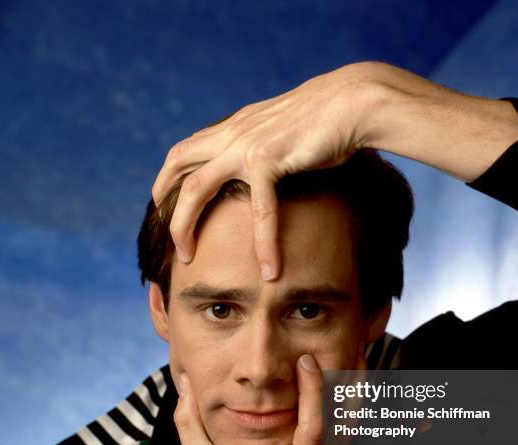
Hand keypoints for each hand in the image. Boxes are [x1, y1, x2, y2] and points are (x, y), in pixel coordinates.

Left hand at [153, 61, 517, 279]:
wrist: (354, 101)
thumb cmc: (327, 121)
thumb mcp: (282, 133)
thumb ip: (264, 149)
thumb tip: (260, 170)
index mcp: (233, 126)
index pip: (186, 150)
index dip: (169, 178)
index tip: (167, 206)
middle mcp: (232, 132)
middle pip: (177, 164)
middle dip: (163, 201)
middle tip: (168, 236)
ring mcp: (246, 144)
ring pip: (196, 188)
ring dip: (184, 225)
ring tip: (185, 257)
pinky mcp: (269, 158)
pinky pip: (259, 209)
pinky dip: (264, 242)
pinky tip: (270, 269)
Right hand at [174, 353, 345, 444]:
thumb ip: (189, 425)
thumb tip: (185, 382)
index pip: (314, 430)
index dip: (314, 392)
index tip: (307, 360)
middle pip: (348, 424)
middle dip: (352, 382)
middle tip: (352, 343)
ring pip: (353, 426)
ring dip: (356, 388)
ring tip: (356, 352)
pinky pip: (346, 430)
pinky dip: (348, 402)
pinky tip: (345, 377)